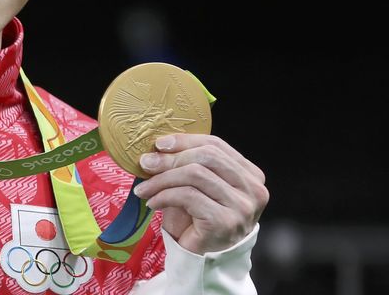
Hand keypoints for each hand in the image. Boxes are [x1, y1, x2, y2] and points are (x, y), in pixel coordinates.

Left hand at [132, 134, 268, 254]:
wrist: (200, 258)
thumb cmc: (196, 218)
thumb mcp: (194, 185)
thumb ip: (186, 163)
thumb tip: (158, 147)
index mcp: (250, 174)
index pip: (216, 145)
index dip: (185, 141)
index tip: (159, 144)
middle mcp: (253, 189)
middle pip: (206, 157)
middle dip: (171, 158)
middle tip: (145, 164)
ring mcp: (242, 206)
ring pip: (195, 174)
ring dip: (162, 179)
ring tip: (144, 188)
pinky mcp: (225, 221)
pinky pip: (188, 196)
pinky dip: (164, 196)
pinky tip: (153, 202)